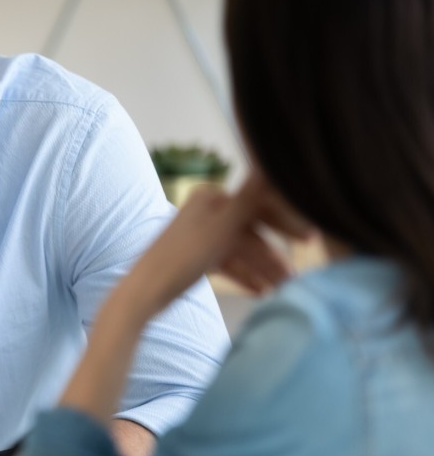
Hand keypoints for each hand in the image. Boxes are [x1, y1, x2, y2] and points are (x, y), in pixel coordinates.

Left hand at [133, 172, 311, 308]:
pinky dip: (243, 275)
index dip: (285, 221)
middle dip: (273, 253)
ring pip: (241, 249)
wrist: (145, 292)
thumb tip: (269, 163)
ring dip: (262, 268)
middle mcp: (205, 211)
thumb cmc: (182, 258)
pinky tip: (260, 292)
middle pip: (250, 230)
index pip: (258, 204)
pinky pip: (227, 262)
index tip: (311, 239)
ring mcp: (199, 234)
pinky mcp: (194, 256)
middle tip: (296, 275)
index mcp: (211, 198)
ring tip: (282, 289)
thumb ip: (249, 199)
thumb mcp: (222, 229)